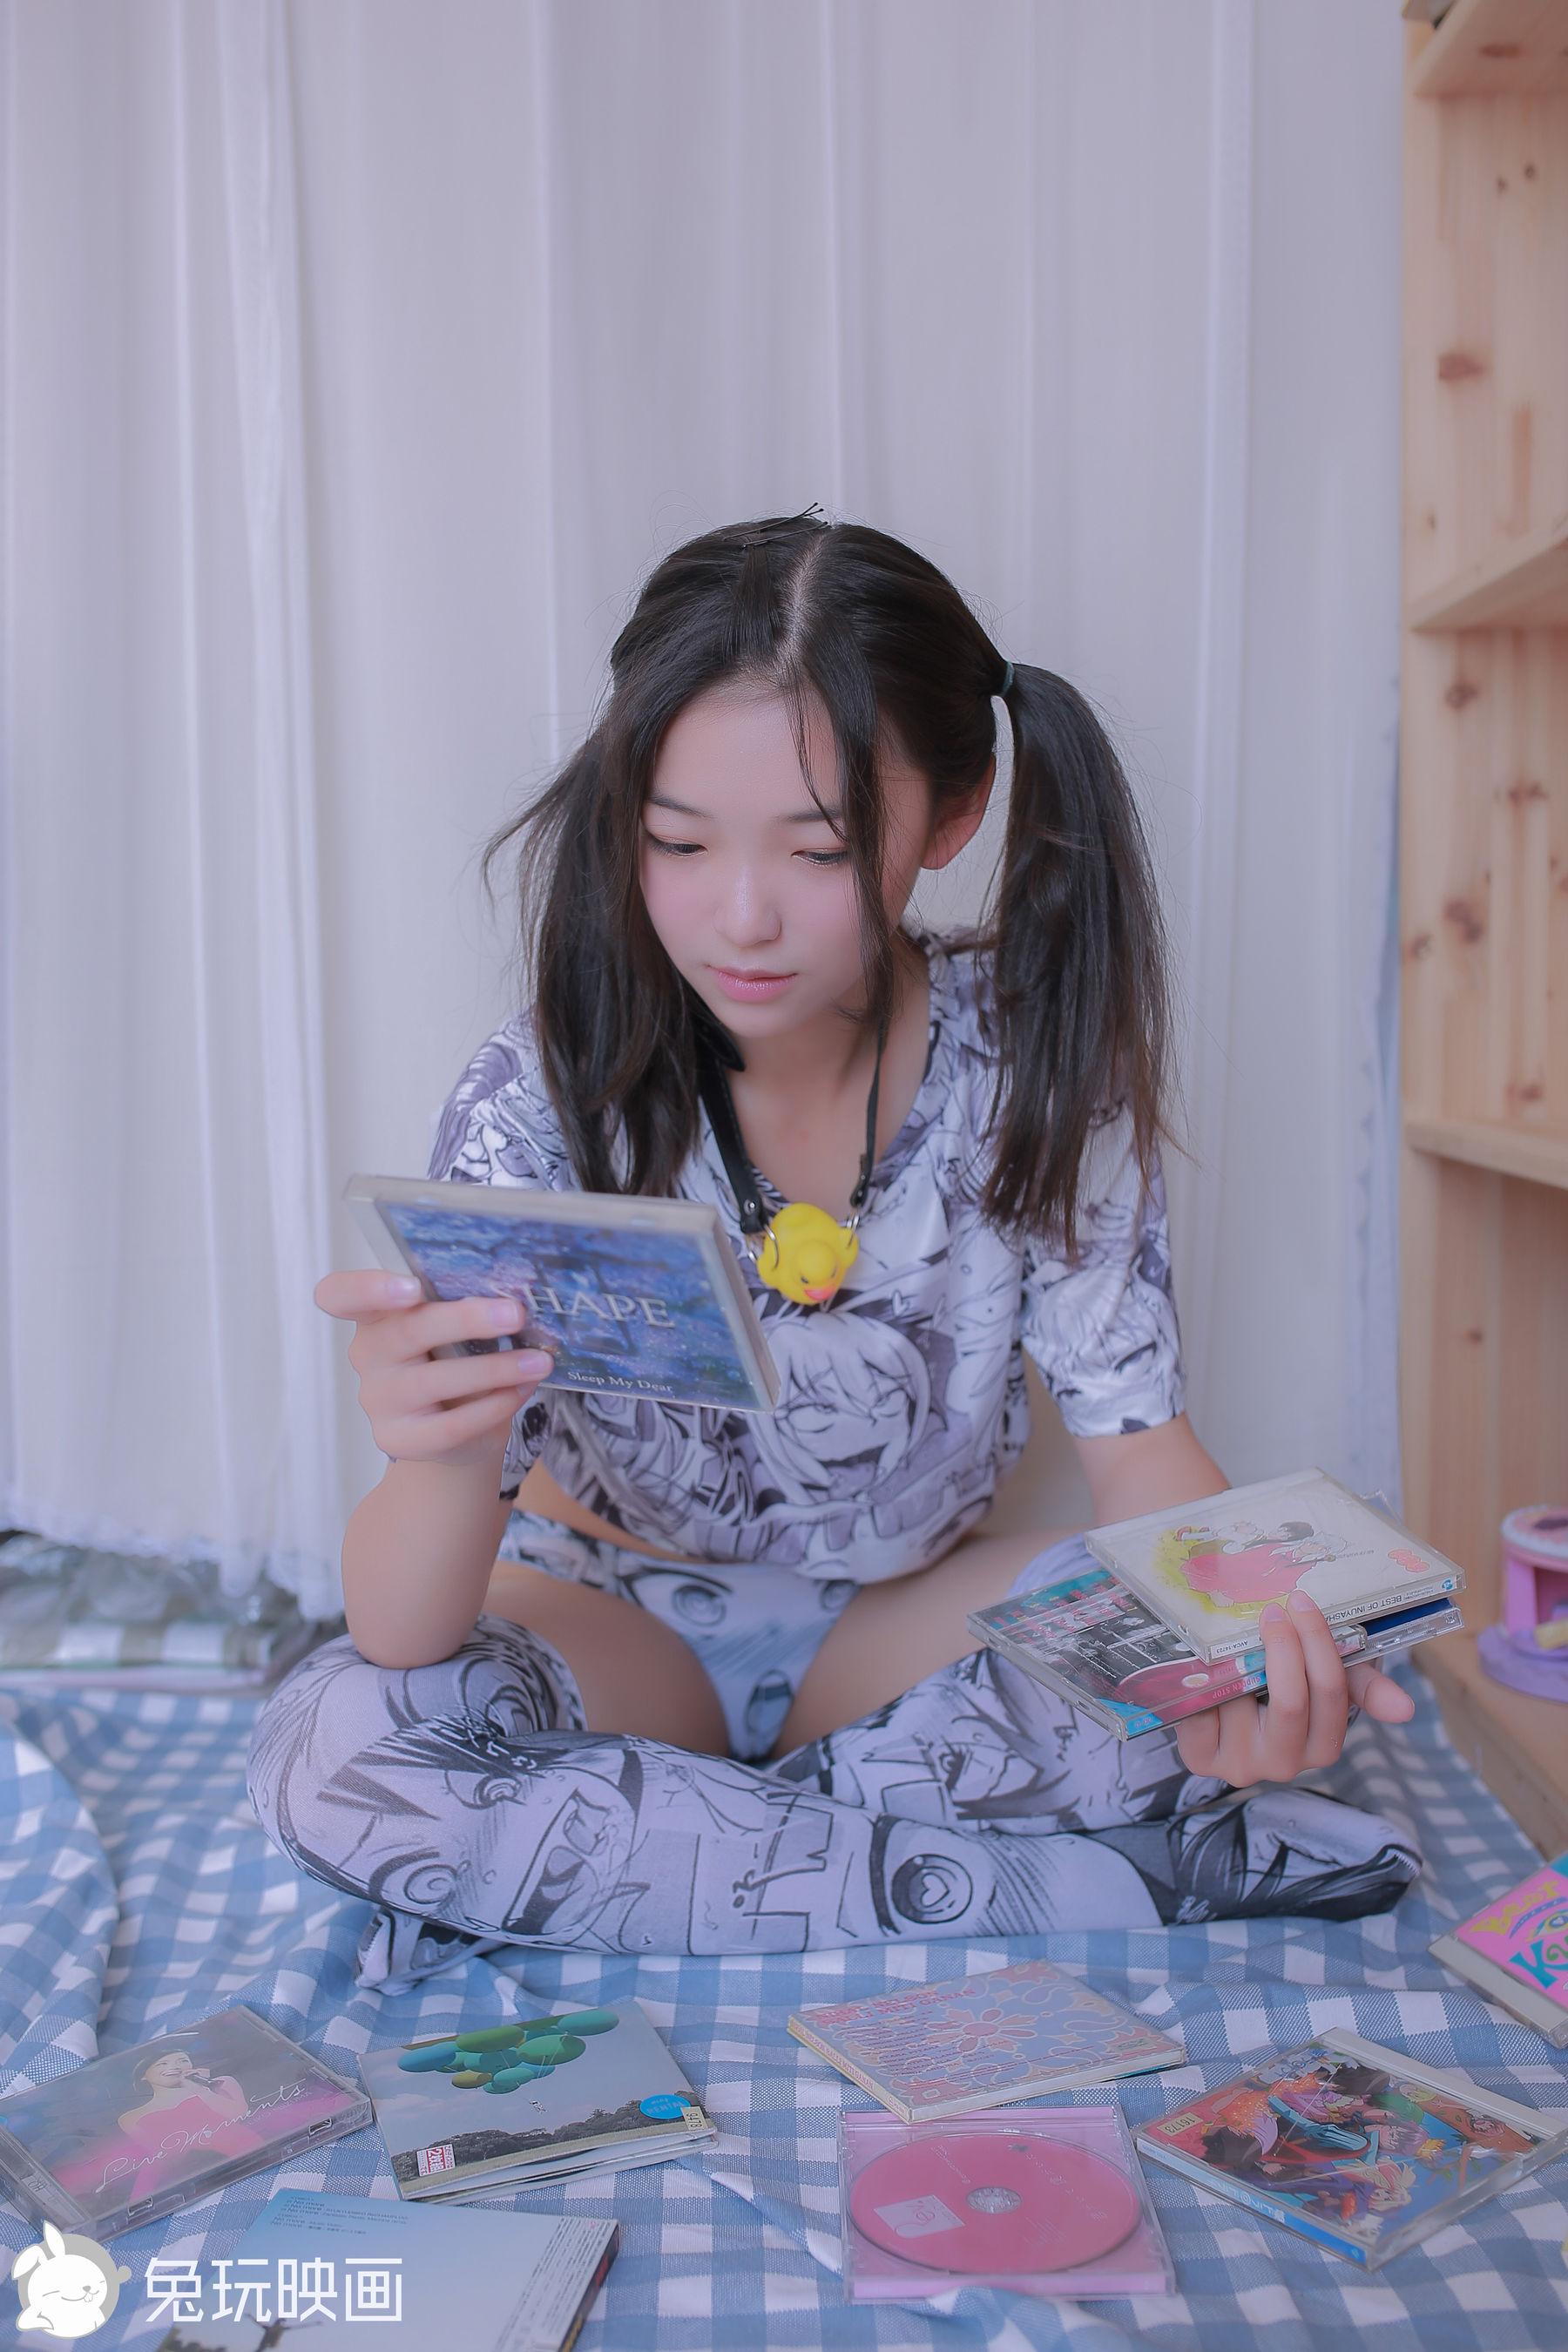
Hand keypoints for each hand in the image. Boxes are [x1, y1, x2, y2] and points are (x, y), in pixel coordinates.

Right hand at [316, 1269, 553, 1470]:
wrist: (454, 1429)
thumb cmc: (453, 1359)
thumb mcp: (453, 1328)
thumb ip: (462, 1305)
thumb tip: (513, 1294)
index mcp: (374, 1314)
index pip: (340, 1294)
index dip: (369, 1287)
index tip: (411, 1287)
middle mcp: (367, 1355)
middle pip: (406, 1331)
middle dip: (465, 1320)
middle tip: (515, 1314)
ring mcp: (378, 1400)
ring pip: (434, 1380)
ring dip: (494, 1368)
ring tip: (538, 1361)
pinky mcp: (399, 1440)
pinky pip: (450, 1425)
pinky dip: (493, 1406)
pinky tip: (522, 1391)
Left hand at [1174, 1590, 1415, 1787]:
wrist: (1227, 1706)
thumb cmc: (1284, 1685)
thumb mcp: (1328, 1678)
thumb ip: (1364, 1686)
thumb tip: (1405, 1709)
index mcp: (1323, 1746)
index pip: (1331, 1694)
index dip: (1318, 1643)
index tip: (1301, 1602)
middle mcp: (1286, 1765)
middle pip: (1291, 1703)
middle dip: (1284, 1649)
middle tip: (1272, 1612)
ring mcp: (1241, 1765)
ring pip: (1244, 1703)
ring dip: (1238, 1664)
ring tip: (1236, 1639)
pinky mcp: (1201, 1758)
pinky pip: (1201, 1712)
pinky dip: (1204, 1683)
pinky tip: (1208, 1664)